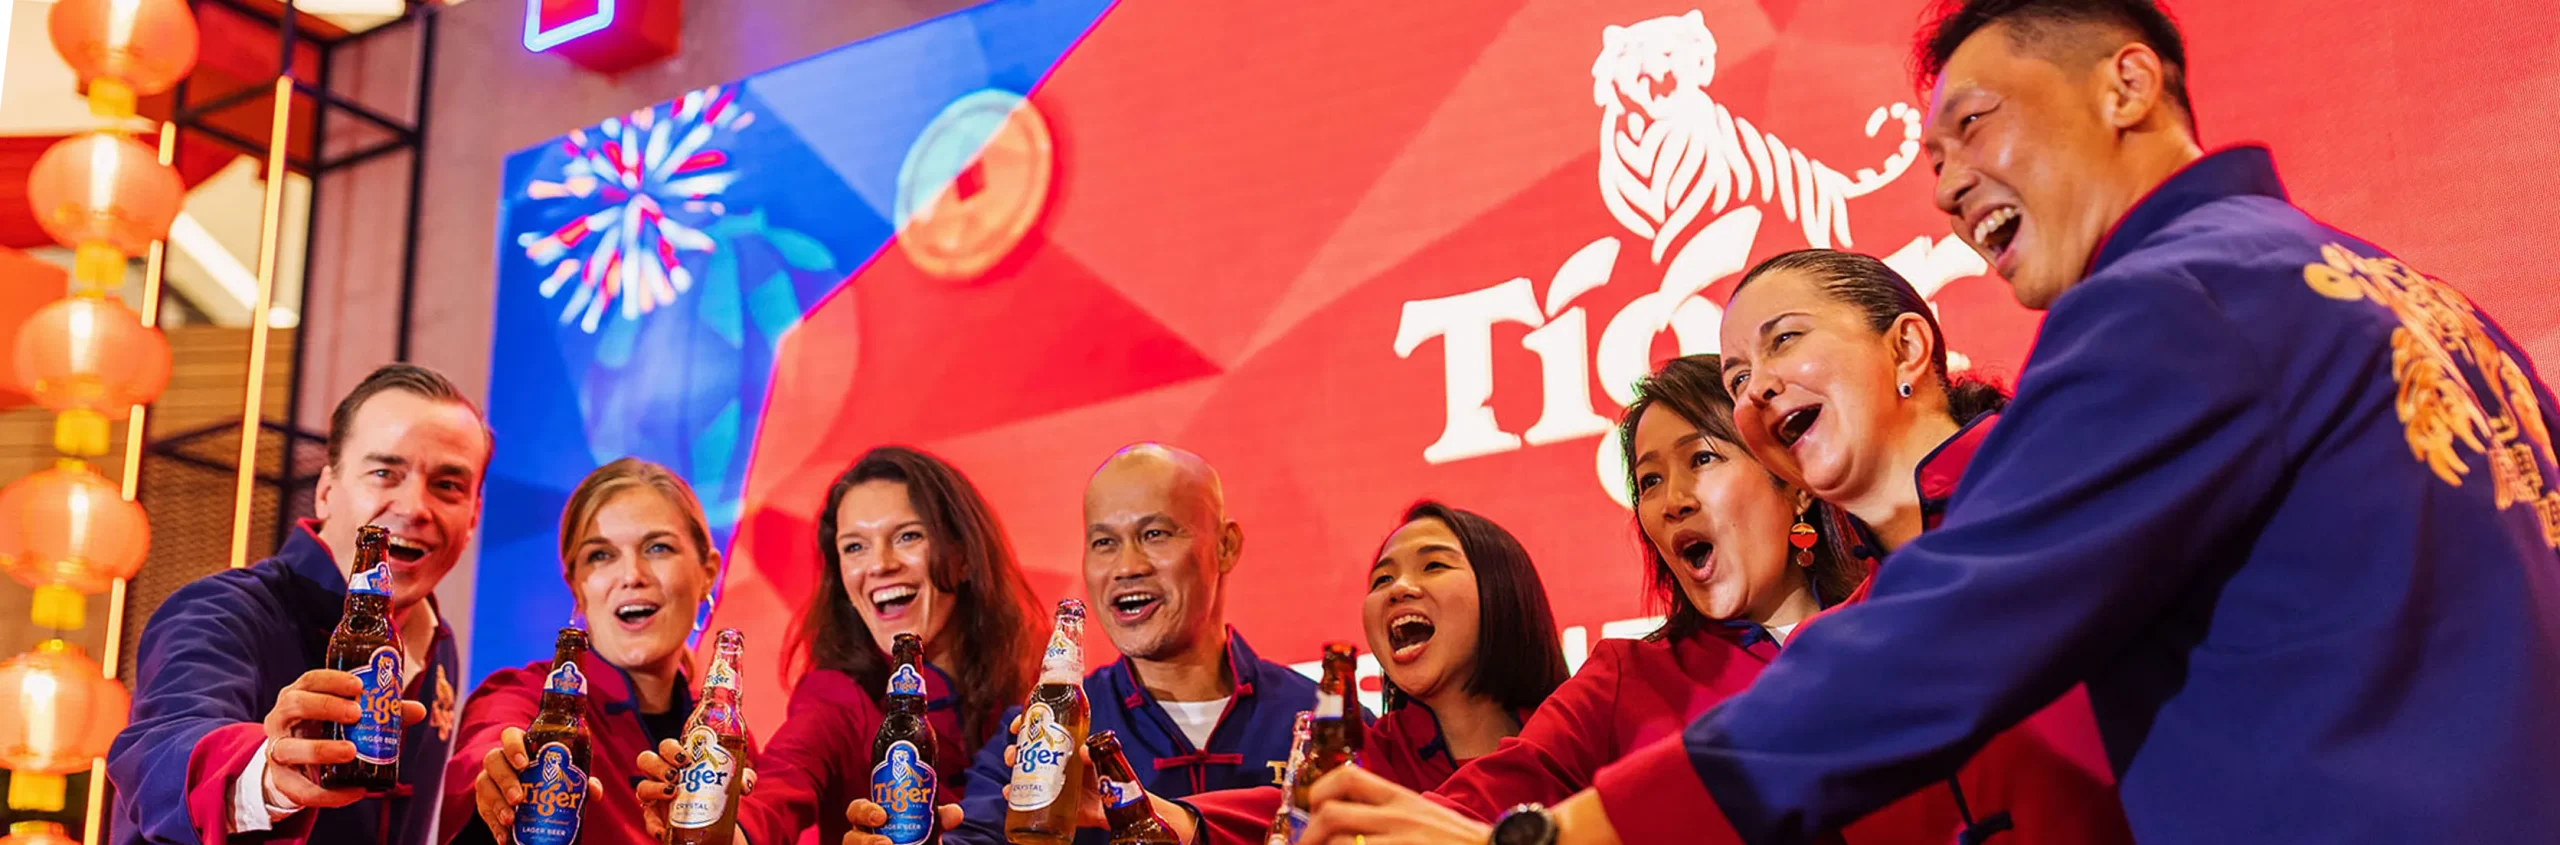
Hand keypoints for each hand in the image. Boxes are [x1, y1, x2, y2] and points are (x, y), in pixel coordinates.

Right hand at [259, 669, 427, 809]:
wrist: (296, 765)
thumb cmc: (327, 729)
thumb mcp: (348, 716)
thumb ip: (381, 710)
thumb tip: (419, 710)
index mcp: (299, 695)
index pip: (310, 680)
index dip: (332, 680)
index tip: (358, 685)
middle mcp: (281, 718)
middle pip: (295, 705)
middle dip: (326, 707)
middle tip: (356, 713)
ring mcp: (277, 749)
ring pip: (289, 747)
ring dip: (320, 748)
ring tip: (351, 751)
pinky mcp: (282, 780)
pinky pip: (300, 789)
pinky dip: (327, 793)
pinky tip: (354, 792)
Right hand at [475, 726, 606, 842]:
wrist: (529, 799)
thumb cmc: (548, 780)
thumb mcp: (564, 779)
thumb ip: (580, 782)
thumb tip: (594, 791)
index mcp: (521, 747)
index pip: (510, 736)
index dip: (513, 746)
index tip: (523, 763)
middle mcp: (500, 760)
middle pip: (493, 761)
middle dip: (505, 780)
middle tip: (519, 798)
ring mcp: (489, 780)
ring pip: (484, 785)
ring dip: (497, 804)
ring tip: (510, 820)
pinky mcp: (483, 801)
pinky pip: (483, 811)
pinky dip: (493, 825)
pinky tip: (503, 836)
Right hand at [637, 737, 757, 837]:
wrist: (713, 819)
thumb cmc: (716, 790)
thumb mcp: (730, 782)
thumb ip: (741, 778)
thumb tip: (745, 784)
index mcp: (677, 760)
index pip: (666, 746)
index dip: (671, 749)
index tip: (685, 757)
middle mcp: (661, 774)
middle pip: (647, 760)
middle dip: (659, 765)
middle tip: (676, 774)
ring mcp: (654, 796)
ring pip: (642, 786)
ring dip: (654, 788)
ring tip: (671, 793)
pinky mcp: (653, 817)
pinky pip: (648, 820)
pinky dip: (654, 825)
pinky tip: (664, 830)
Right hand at [841, 800, 963, 844]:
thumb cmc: (916, 836)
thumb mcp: (929, 826)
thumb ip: (941, 819)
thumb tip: (955, 814)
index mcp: (870, 819)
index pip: (857, 810)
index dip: (864, 811)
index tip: (881, 816)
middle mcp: (861, 838)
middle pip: (850, 838)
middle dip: (865, 841)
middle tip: (885, 843)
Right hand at [997, 711, 1106, 829]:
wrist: (1118, 809)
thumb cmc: (1114, 780)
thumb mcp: (1106, 760)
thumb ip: (1096, 754)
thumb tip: (1082, 749)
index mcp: (1068, 747)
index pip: (1045, 728)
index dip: (1029, 722)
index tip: (1019, 721)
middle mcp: (1056, 762)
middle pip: (1028, 749)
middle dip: (1015, 747)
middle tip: (1012, 752)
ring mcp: (1050, 781)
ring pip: (1023, 770)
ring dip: (1012, 766)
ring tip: (1011, 767)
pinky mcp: (1049, 802)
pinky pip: (1027, 796)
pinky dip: (1014, 793)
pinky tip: (1009, 792)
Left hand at [1299, 766, 1488, 844]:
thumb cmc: (1460, 841)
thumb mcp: (1425, 815)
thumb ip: (1392, 812)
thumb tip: (1352, 821)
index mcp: (1402, 798)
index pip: (1349, 777)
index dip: (1320, 790)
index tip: (1312, 807)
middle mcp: (1398, 817)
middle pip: (1332, 814)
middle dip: (1308, 833)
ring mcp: (1400, 842)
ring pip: (1340, 843)